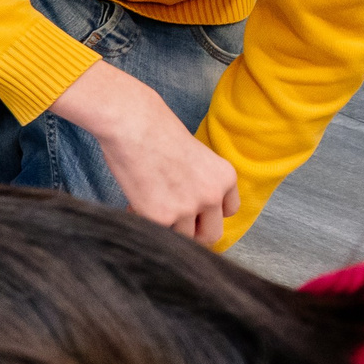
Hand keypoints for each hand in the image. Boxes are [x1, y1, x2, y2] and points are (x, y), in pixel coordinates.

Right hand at [53, 61, 240, 244]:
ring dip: (166, 228)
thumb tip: (192, 211)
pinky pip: (156, 233)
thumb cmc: (156, 133)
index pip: (229, 211)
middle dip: (190, 231)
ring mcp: (188, 208)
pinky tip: (134, 204)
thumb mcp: (196, 157)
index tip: (191, 210)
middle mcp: (213, 195)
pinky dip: (144, 221)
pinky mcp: (162, 217)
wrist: (134, 125)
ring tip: (148, 206)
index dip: (207, 213)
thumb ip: (201, 183)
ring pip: (182, 238)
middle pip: (211, 235)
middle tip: (170, 220)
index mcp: (225, 177)